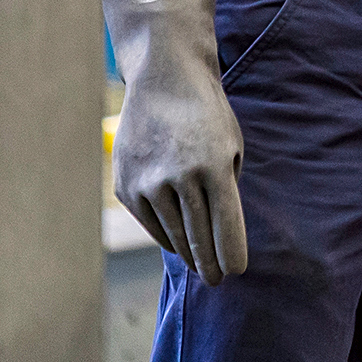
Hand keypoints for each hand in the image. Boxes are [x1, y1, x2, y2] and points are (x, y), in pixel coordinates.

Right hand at [111, 46, 248, 284]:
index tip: (236, 272)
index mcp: (215, 167)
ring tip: (200, 267)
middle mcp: (181, 177)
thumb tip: (221, 233)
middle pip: (199, 236)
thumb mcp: (231, 146)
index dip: (231, 254)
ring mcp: (149, 182)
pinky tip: (177, 242)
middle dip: (210, 263)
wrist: (165, 81)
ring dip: (188, 254)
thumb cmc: (208, 116)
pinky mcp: (126, 185)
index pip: (226, 225)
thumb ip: (226, 187)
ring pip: (173, 233)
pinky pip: (150, 221)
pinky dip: (166, 234)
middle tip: (217, 279)